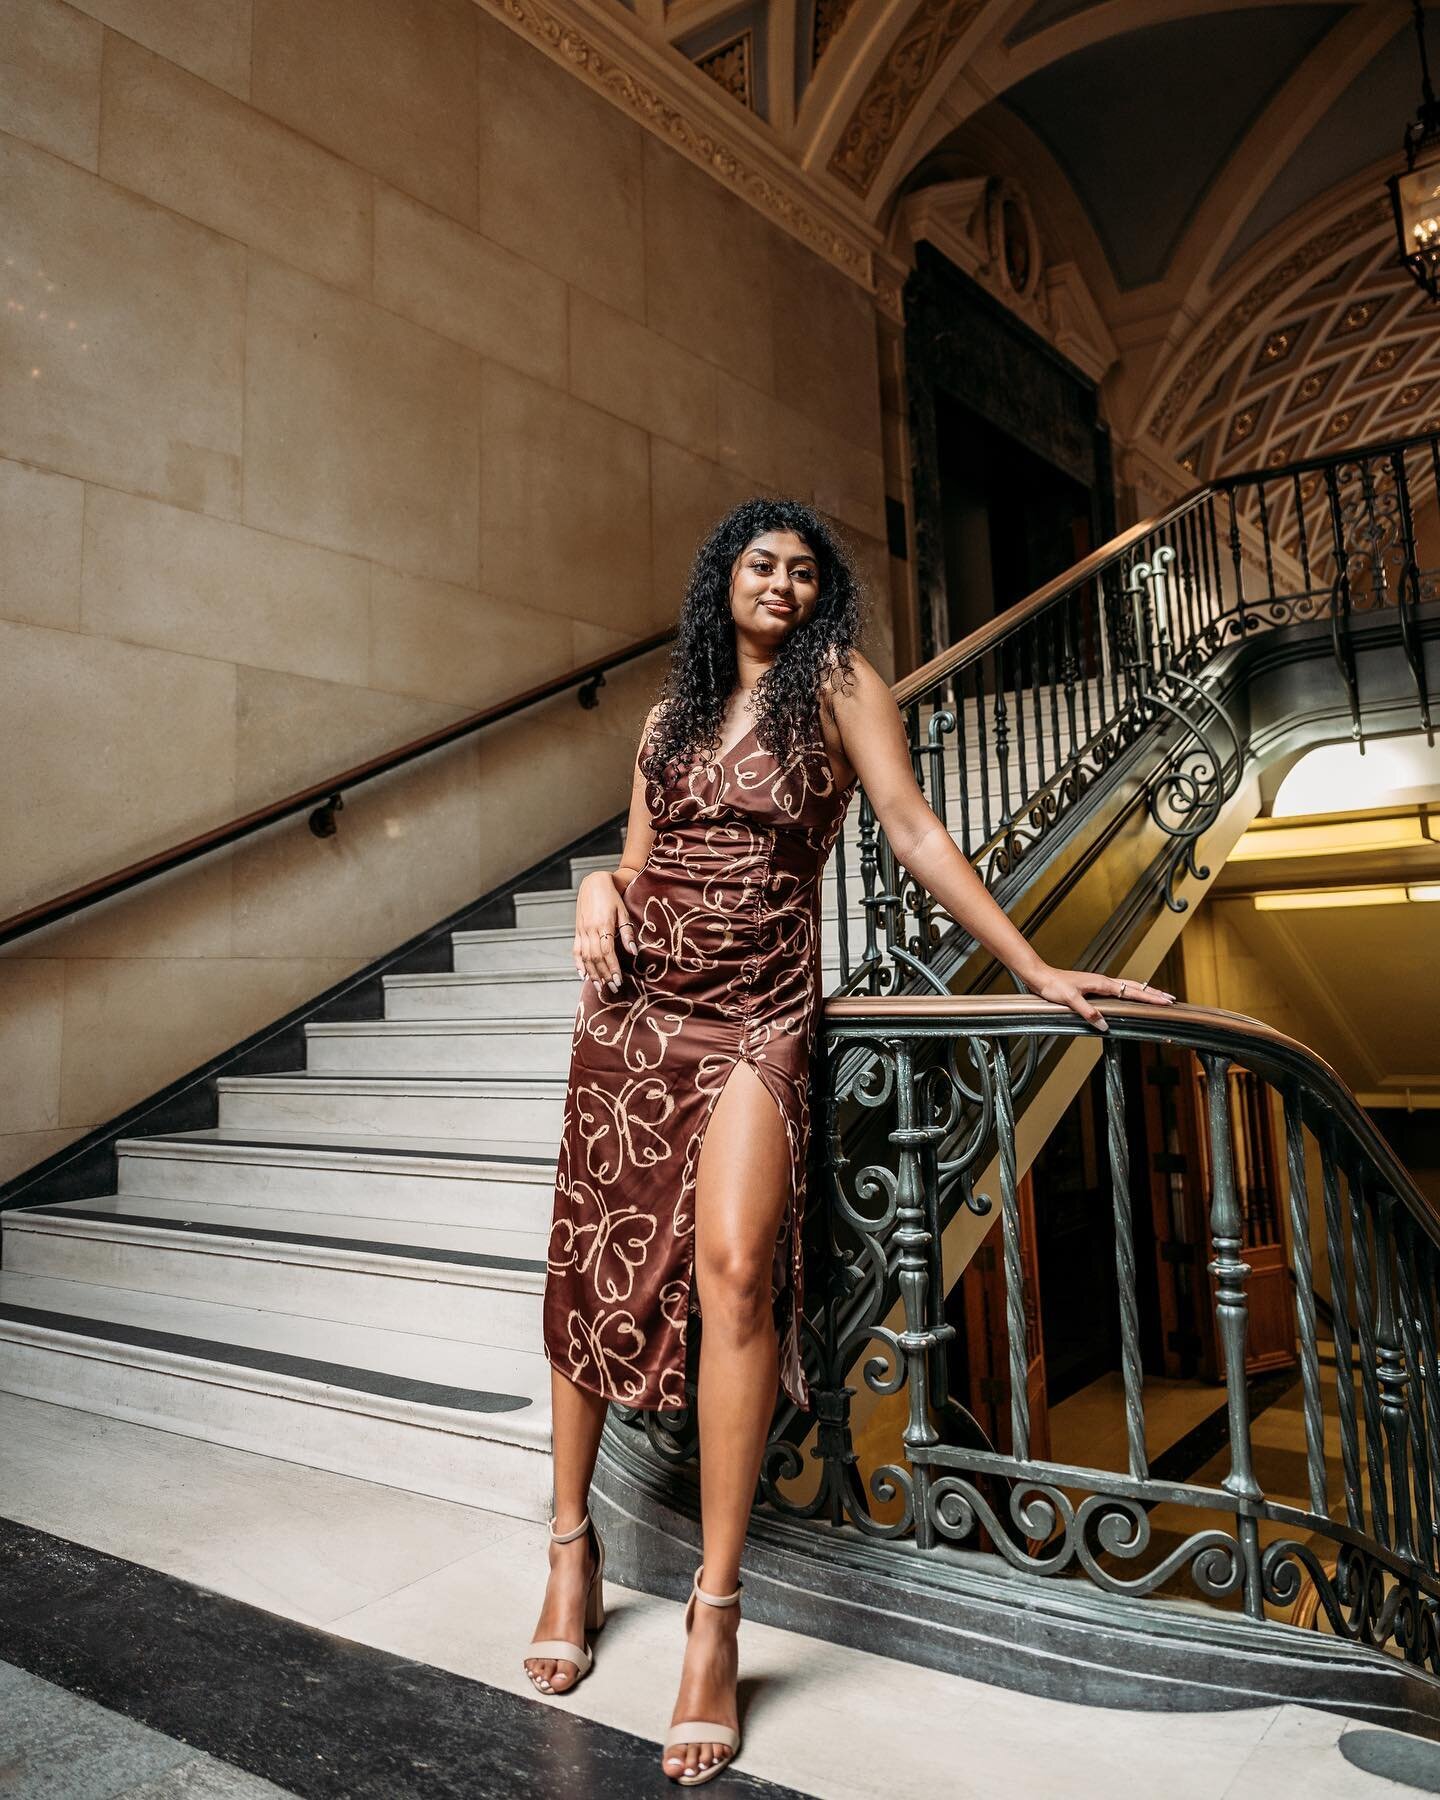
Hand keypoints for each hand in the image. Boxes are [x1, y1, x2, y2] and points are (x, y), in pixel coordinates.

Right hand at [574, 871, 637, 992]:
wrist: (594, 882)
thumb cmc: (612, 896)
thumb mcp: (623, 911)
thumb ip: (627, 932)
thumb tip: (633, 952)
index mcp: (603, 924)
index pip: (607, 952)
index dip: (612, 968)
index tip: (618, 980)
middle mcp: (590, 929)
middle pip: (595, 958)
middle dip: (603, 975)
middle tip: (611, 988)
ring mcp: (581, 931)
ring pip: (585, 957)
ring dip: (592, 973)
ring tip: (599, 986)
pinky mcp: (577, 930)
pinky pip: (576, 950)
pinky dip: (578, 964)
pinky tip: (583, 975)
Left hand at [1026, 965, 1174, 1032]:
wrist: (1041, 977)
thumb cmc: (1054, 986)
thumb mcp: (1070, 1000)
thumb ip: (1088, 1013)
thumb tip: (1104, 1026)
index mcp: (1102, 984)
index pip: (1132, 991)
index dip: (1150, 997)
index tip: (1166, 1001)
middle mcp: (1103, 982)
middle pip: (1135, 987)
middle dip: (1153, 993)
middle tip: (1170, 999)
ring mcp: (1099, 984)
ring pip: (1128, 987)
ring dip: (1144, 992)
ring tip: (1157, 997)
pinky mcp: (1093, 987)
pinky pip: (1118, 990)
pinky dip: (1130, 993)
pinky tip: (1130, 997)